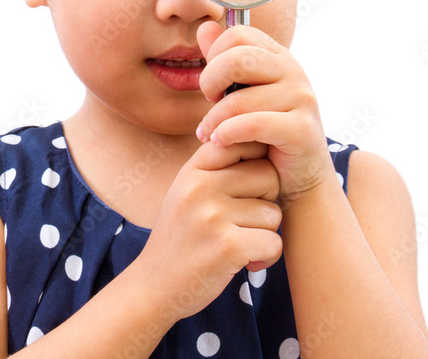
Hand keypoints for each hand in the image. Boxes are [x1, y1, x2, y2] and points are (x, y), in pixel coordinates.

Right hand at [135, 140, 281, 322]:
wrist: (154, 286)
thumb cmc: (180, 238)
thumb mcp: (187, 192)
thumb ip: (217, 169)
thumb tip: (263, 144)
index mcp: (192, 170)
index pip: (241, 140)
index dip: (257, 161)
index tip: (249, 187)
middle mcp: (201, 186)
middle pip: (268, 175)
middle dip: (266, 201)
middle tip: (245, 222)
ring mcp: (213, 215)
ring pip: (274, 213)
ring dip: (264, 234)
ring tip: (239, 244)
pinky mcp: (228, 246)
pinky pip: (274, 243)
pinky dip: (266, 258)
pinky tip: (246, 263)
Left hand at [194, 20, 336, 205]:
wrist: (298, 176)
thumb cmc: (264, 131)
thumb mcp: (242, 92)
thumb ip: (222, 60)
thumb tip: (204, 27)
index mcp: (278, 56)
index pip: (237, 34)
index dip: (214, 56)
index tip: (212, 84)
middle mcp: (293, 70)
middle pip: (235, 59)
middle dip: (209, 82)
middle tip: (208, 104)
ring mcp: (302, 98)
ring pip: (238, 100)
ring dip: (213, 121)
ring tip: (207, 134)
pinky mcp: (302, 129)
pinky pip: (252, 124)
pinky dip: (227, 134)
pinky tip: (219, 142)